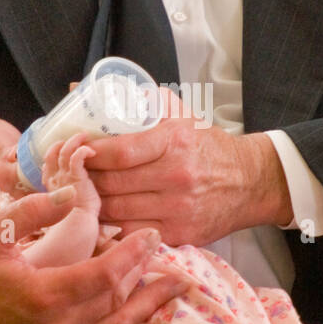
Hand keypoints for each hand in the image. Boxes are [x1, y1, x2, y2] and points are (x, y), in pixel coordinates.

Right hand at [0, 183, 186, 323]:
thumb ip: (32, 211)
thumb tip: (72, 194)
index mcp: (46, 295)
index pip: (105, 274)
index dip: (132, 253)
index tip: (150, 234)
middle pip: (118, 299)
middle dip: (144, 273)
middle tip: (167, 251)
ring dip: (148, 305)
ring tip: (176, 287)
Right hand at [42, 133, 100, 215]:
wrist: (77, 229)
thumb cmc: (73, 222)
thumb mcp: (66, 210)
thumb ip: (65, 201)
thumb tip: (73, 195)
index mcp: (50, 187)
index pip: (47, 166)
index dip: (53, 155)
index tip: (63, 151)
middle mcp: (54, 180)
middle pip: (52, 154)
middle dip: (61, 144)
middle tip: (76, 138)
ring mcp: (63, 178)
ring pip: (64, 151)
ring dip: (74, 141)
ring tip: (84, 135)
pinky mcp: (75, 177)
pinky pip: (76, 156)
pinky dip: (82, 150)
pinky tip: (90, 151)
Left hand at [84, 87, 292, 245]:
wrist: (251, 182)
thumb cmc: (209, 146)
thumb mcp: (182, 116)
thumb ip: (142, 101)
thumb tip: (87, 89)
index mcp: (175, 142)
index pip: (120, 151)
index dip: (90, 153)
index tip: (75, 150)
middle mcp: (176, 176)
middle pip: (112, 183)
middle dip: (84, 179)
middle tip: (71, 174)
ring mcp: (177, 209)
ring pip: (116, 211)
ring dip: (93, 204)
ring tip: (81, 194)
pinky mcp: (179, 234)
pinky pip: (131, 232)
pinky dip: (112, 225)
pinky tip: (103, 215)